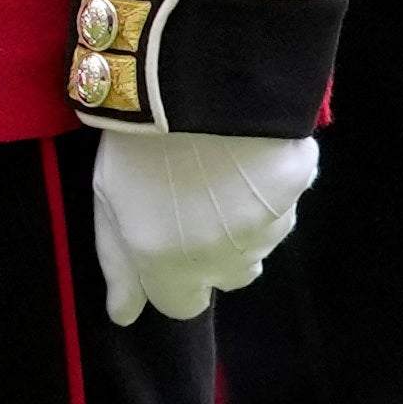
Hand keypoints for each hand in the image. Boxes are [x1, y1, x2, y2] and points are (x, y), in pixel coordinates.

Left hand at [89, 125, 317, 325]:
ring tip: (216, 173)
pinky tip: (245, 158)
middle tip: (190, 201)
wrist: (199, 88)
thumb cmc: (137, 142)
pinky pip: (283, 205)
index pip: (179, 305)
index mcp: (169, 264)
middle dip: (209, 253)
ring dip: (240, 223)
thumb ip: (116, 262)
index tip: (162, 243)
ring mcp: (266, 229)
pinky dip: (265, 191)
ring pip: (256, 243)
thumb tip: (123, 315)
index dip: (169, 279)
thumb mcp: (106, 198)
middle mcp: (222, 260)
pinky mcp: (297, 195)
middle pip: (224, 276)